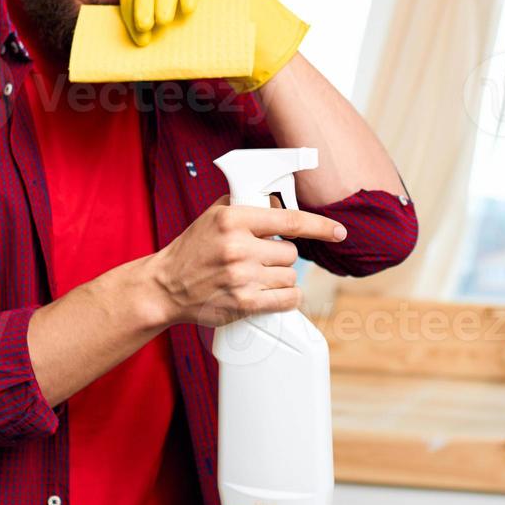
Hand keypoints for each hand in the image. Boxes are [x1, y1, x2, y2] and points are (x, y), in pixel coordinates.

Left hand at [119, 0, 308, 92]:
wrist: (241, 26)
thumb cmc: (198, 29)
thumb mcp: (167, 28)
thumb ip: (147, 25)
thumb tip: (115, 46)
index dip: (131, 8)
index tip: (138, 34)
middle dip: (143, 0)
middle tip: (146, 26)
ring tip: (165, 20)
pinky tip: (188, 7)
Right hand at [142, 195, 346, 327]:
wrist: (165, 286)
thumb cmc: (193, 248)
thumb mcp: (214, 215)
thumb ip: (247, 205)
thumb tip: (281, 200)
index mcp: (234, 219)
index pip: (291, 221)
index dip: (321, 226)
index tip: (339, 231)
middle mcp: (239, 248)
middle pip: (291, 253)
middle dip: (281, 256)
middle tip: (260, 258)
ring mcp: (242, 278)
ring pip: (290, 276)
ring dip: (280, 277)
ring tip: (256, 276)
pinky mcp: (244, 304)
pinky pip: (286, 299)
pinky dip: (285, 297)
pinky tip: (271, 293)